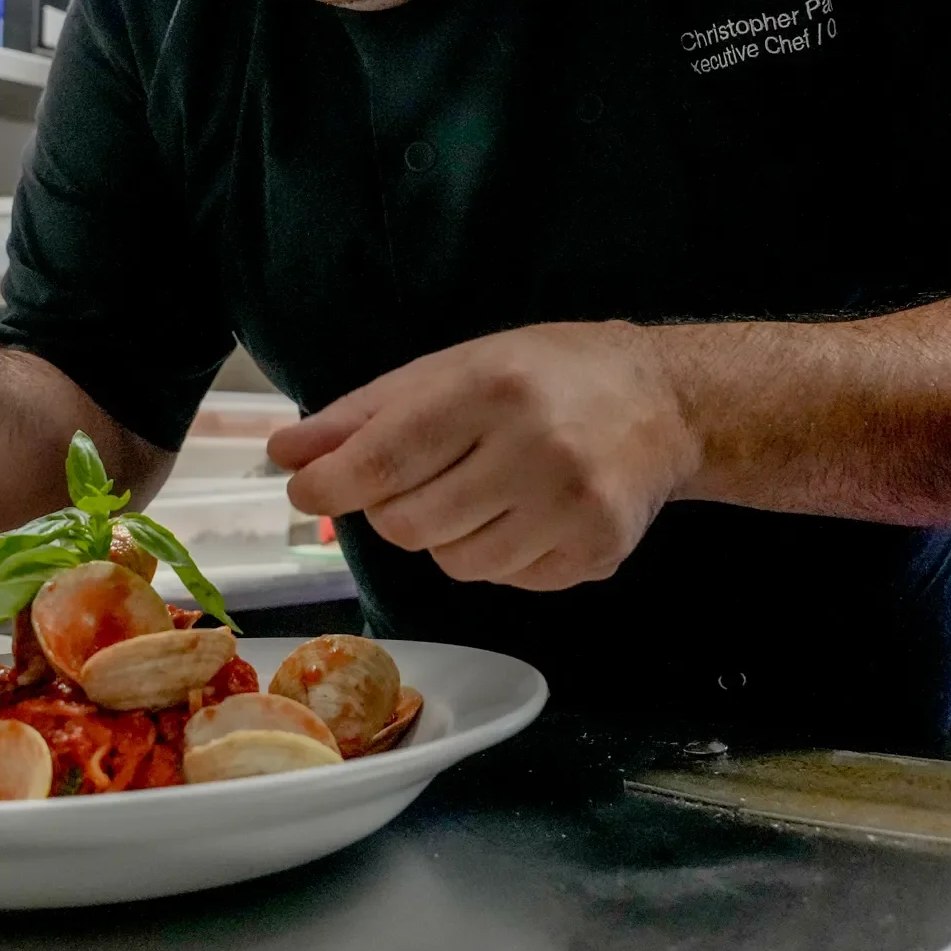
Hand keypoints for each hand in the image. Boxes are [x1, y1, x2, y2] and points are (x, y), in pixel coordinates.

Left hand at [269, 322, 695, 591]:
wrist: (666, 402)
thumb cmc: (544, 374)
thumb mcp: (452, 369)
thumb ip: (364, 415)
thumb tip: (285, 455)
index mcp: (493, 388)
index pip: (386, 459)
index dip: (331, 484)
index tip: (305, 490)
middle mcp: (538, 449)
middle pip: (409, 524)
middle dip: (392, 508)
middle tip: (418, 477)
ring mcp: (573, 510)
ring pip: (453, 564)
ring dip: (445, 536)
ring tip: (481, 489)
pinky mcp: (596, 555)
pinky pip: (504, 581)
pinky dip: (495, 554)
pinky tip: (524, 511)